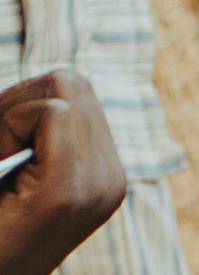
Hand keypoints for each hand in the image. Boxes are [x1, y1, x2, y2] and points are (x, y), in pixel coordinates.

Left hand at [0, 71, 129, 274]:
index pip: (76, 91)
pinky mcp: (71, 192)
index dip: (24, 97)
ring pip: (65, 88)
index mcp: (102, 175)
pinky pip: (53, 112)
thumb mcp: (17, 167)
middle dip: (21, 96)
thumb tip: (53, 83)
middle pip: (73, 82)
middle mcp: (112, 181)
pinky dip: (9, 123)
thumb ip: (35, 131)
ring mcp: (99, 187)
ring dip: (13, 110)